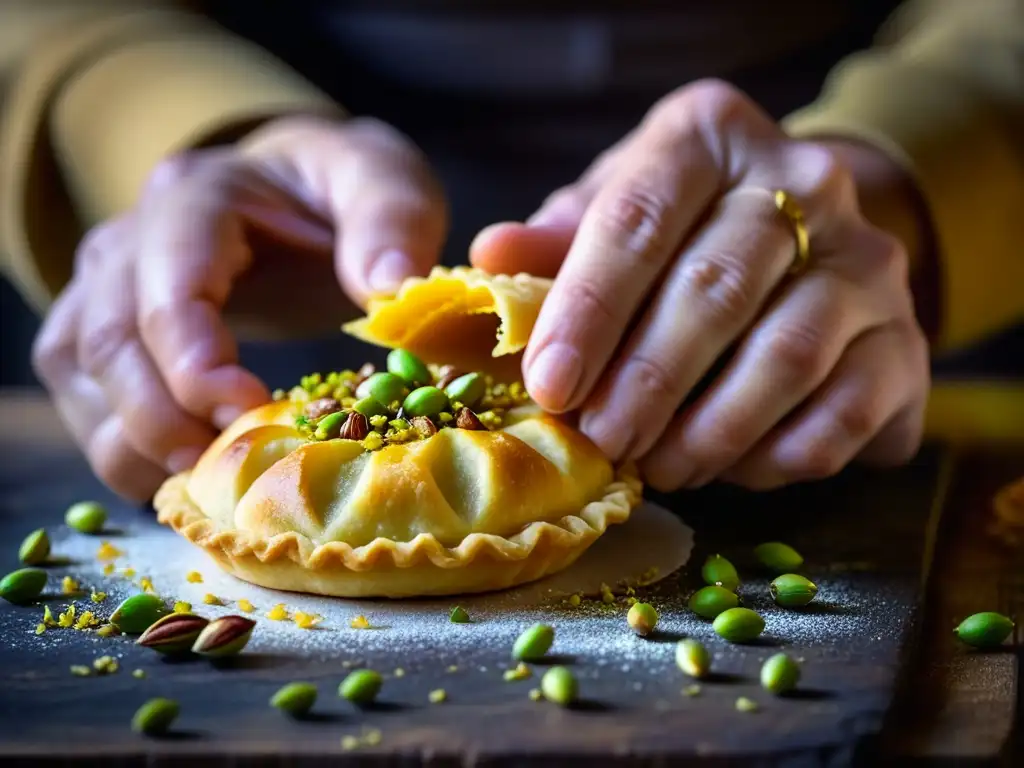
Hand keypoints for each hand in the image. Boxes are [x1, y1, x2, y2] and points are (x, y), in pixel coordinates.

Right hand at [32, 116, 446, 500]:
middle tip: (227, 469)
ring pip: (80, 369)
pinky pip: (82, 391)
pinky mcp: (104, 325)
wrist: (300, 191)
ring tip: (205, 480)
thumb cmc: (339, 190)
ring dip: (131, 440)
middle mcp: (131, 237)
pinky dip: (119, 445)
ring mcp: (106, 282)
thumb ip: (391, 220)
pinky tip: (180, 475)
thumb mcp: (386, 179)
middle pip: (109, 338)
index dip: (195, 360)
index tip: (253, 410)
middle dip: (161, 418)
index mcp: (199, 195)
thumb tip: (387, 289)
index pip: (168, 284)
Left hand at [472, 80, 928, 491]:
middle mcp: (804, 180)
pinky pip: (845, 410)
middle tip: (602, 441)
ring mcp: (868, 259)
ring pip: (787, 354)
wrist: (802, 239)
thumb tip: (491, 258)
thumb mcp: (611, 218)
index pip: (637, 219)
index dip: (588, 309)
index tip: (550, 385)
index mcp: (708, 137)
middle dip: (647, 382)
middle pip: (717, 288)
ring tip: (659, 467)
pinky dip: (780, 454)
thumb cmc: (678, 233)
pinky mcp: (905, 338)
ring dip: (712, 429)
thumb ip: (557, 243)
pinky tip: (731, 470)